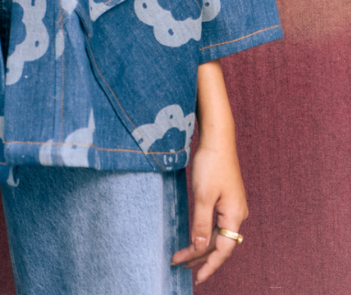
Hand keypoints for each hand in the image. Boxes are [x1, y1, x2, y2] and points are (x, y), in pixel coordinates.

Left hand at [171, 60, 247, 283]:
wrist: (218, 138)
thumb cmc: (211, 164)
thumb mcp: (203, 195)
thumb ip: (202, 223)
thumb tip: (201, 248)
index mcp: (235, 215)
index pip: (223, 249)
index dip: (209, 266)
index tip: (197, 278)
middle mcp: (237, 213)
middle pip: (219, 243)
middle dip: (200, 256)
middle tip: (179, 265)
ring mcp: (233, 206)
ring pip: (217, 233)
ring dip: (201, 245)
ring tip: (183, 256)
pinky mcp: (226, 198)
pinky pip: (217, 222)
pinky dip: (204, 232)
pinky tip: (195, 236)